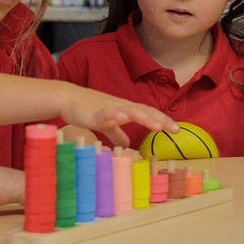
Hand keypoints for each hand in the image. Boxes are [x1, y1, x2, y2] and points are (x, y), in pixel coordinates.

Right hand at [63, 86, 178, 144]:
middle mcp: (120, 106)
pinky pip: (106, 113)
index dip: (162, 120)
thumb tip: (126, 144)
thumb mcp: (106, 123)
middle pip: (144, 111)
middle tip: (175, 129)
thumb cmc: (87, 109)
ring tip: (157, 125)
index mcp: (124, 109)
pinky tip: (122, 117)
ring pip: (130, 110)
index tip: (177, 129)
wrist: (67, 98)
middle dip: (160, 119)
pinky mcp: (95, 112)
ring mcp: (108, 108)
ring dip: (144, 117)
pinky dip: (115, 115)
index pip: (147, 113)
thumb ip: (117, 132)